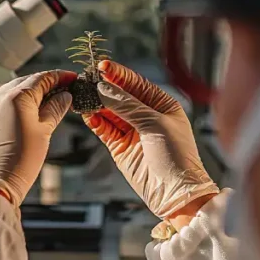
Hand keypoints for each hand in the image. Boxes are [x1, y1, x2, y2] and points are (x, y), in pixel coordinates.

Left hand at [0, 70, 76, 205]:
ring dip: (30, 96)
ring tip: (48, 106)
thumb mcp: (43, 133)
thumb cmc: (17, 164)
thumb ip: (54, 110)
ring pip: (12, 92)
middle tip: (64, 92)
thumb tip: (64, 97)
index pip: (42, 78)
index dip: (60, 77)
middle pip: (26, 82)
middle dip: (45, 85)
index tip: (71, 78)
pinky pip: (1, 104)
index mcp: (15, 97)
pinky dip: (16, 106)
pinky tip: (27, 115)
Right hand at [84, 61, 219, 219]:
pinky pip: (103, 129)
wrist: (175, 193)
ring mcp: (132, 131)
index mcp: (162, 104)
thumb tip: (105, 88)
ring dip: (96, 103)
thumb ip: (128, 106)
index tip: (101, 66)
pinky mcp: (120, 147)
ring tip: (83, 95)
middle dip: (104, 87)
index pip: (136, 83)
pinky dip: (94, 121)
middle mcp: (146, 115)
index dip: (118, 74)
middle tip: (86, 79)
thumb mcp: (154, 125)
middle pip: (120, 95)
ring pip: (109, 111)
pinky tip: (87, 113)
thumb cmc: (176, 157)